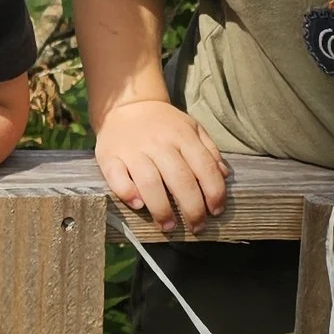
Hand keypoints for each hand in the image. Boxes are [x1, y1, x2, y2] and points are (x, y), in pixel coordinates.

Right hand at [94, 97, 227, 236]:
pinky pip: (117, 177)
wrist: (127, 106)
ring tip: (169, 226)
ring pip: (150, 182)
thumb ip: (210, 151)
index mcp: (182, 136)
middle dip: (192, 208)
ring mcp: (133, 150)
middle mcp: (159, 143)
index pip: (204, 167)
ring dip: (161, 209)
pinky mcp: (110, 156)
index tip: (216, 211)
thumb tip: (224, 176)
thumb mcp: (191, 128)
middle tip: (197, 227)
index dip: (214, 192)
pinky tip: (138, 205)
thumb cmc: (164, 123)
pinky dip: (127, 192)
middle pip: (180, 179)